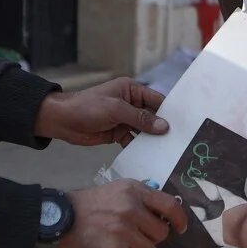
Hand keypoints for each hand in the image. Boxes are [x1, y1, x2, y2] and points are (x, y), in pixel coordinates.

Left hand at [34, 78, 169, 145]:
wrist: (62, 121)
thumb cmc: (88, 107)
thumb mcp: (116, 109)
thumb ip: (140, 118)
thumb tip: (164, 126)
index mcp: (131, 90)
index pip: (156, 100)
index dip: (169, 111)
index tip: (184, 125)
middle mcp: (131, 103)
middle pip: (152, 116)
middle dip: (162, 128)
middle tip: (180, 142)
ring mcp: (124, 119)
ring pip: (144, 130)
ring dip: (152, 140)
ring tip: (168, 152)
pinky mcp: (117, 133)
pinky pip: (133, 140)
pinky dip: (139, 147)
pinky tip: (149, 157)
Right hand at [56, 180, 188, 247]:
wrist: (61, 219)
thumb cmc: (91, 205)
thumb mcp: (118, 189)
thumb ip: (142, 198)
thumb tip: (167, 214)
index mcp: (134, 191)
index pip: (170, 206)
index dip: (180, 219)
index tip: (180, 228)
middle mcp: (130, 209)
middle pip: (160, 234)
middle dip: (151, 237)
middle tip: (134, 234)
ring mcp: (122, 231)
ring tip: (117, 241)